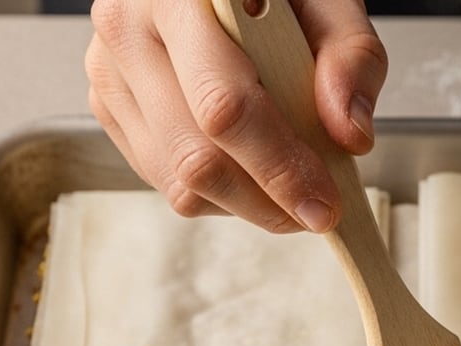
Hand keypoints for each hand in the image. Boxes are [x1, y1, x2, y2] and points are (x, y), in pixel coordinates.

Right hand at [85, 0, 387, 231]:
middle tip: (316, 209)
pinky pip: (165, 181)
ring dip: (246, 202)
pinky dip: (218, 192)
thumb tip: (349, 135)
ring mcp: (110, 73)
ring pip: (179, 183)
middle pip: (197, 158)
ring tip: (285, 180)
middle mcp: (129, 31)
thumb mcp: (327, 1)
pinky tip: (245, 160)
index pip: (224, 106)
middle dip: (268, 202)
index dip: (279, 167)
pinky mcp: (108, 106)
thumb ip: (351, 56)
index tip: (323, 203)